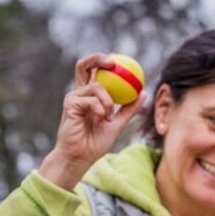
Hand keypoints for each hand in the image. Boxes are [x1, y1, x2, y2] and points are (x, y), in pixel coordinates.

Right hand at [39, 53, 145, 190]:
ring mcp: (74, 97)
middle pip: (84, 66)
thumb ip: (129, 109)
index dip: (103, 61)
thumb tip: (144, 93)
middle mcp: (80, 93)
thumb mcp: (118, 124)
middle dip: (96, 58)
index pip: (94, 72)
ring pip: (97, 86)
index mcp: (90, 96)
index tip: (118, 60)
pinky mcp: (70, 104)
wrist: (81, 157)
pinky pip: (92, 100)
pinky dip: (101, 108)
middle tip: (112, 61)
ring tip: (108, 116)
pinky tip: (101, 118)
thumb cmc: (96, 143)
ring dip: (108, 101)